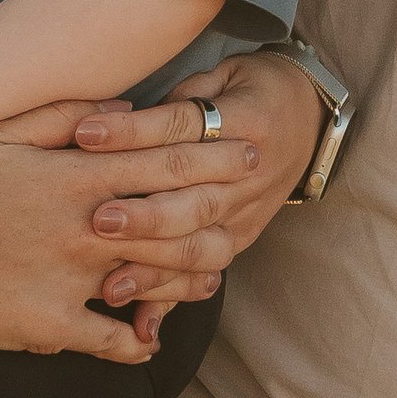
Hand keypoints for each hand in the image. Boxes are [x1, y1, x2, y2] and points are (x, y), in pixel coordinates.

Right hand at [0, 106, 257, 361]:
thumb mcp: (0, 130)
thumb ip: (65, 112)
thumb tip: (123, 104)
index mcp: (76, 174)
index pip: (165, 159)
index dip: (215, 154)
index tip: (247, 150)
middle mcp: (84, 227)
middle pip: (179, 219)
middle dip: (224, 210)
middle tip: (252, 205)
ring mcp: (72, 279)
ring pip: (160, 279)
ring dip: (195, 277)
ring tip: (214, 275)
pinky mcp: (52, 325)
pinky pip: (113, 340)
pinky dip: (139, 341)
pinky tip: (150, 338)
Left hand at [70, 51, 319, 323]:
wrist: (312, 120)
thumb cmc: (252, 88)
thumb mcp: (222, 73)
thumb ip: (178, 98)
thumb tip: (124, 122)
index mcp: (245, 119)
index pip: (181, 126)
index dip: (132, 131)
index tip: (84, 134)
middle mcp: (248, 173)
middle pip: (193, 197)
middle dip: (145, 214)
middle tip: (99, 220)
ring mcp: (245, 212)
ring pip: (199, 244)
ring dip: (153, 265)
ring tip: (111, 280)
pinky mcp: (240, 238)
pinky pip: (204, 272)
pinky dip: (171, 297)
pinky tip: (140, 323)